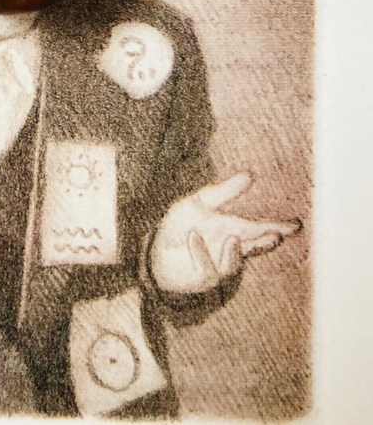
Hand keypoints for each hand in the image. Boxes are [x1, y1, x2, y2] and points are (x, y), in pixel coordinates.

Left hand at [150, 172, 300, 293]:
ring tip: (232, 238)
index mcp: (233, 231)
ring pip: (231, 264)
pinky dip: (200, 252)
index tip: (295, 225)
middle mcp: (229, 250)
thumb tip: (250, 174)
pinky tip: (193, 237)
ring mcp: (216, 266)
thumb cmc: (182, 226)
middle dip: (264, 243)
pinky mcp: (200, 278)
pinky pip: (205, 268)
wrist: (157, 250)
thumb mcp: (200, 203)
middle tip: (276, 235)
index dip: (277, 227)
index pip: (258, 230)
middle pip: (251, 248)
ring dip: (233, 252)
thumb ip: (224, 192)